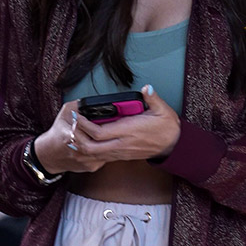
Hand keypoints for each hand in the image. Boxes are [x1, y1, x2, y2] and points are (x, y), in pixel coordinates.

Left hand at [41, 86, 180, 172]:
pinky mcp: (122, 155)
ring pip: (95, 154)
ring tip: (75, 132)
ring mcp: (121, 152)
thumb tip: (147, 88)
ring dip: (82, 145)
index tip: (78, 115)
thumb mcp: (163, 110)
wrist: (173, 145)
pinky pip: (102, 156)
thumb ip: (153, 98)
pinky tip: (86, 141)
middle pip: (92, 147)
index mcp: (129, 131)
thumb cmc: (167, 127)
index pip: (100, 132)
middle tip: (72, 125)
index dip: (85, 126)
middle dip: (78, 138)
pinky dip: (91, 150)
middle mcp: (122, 144)